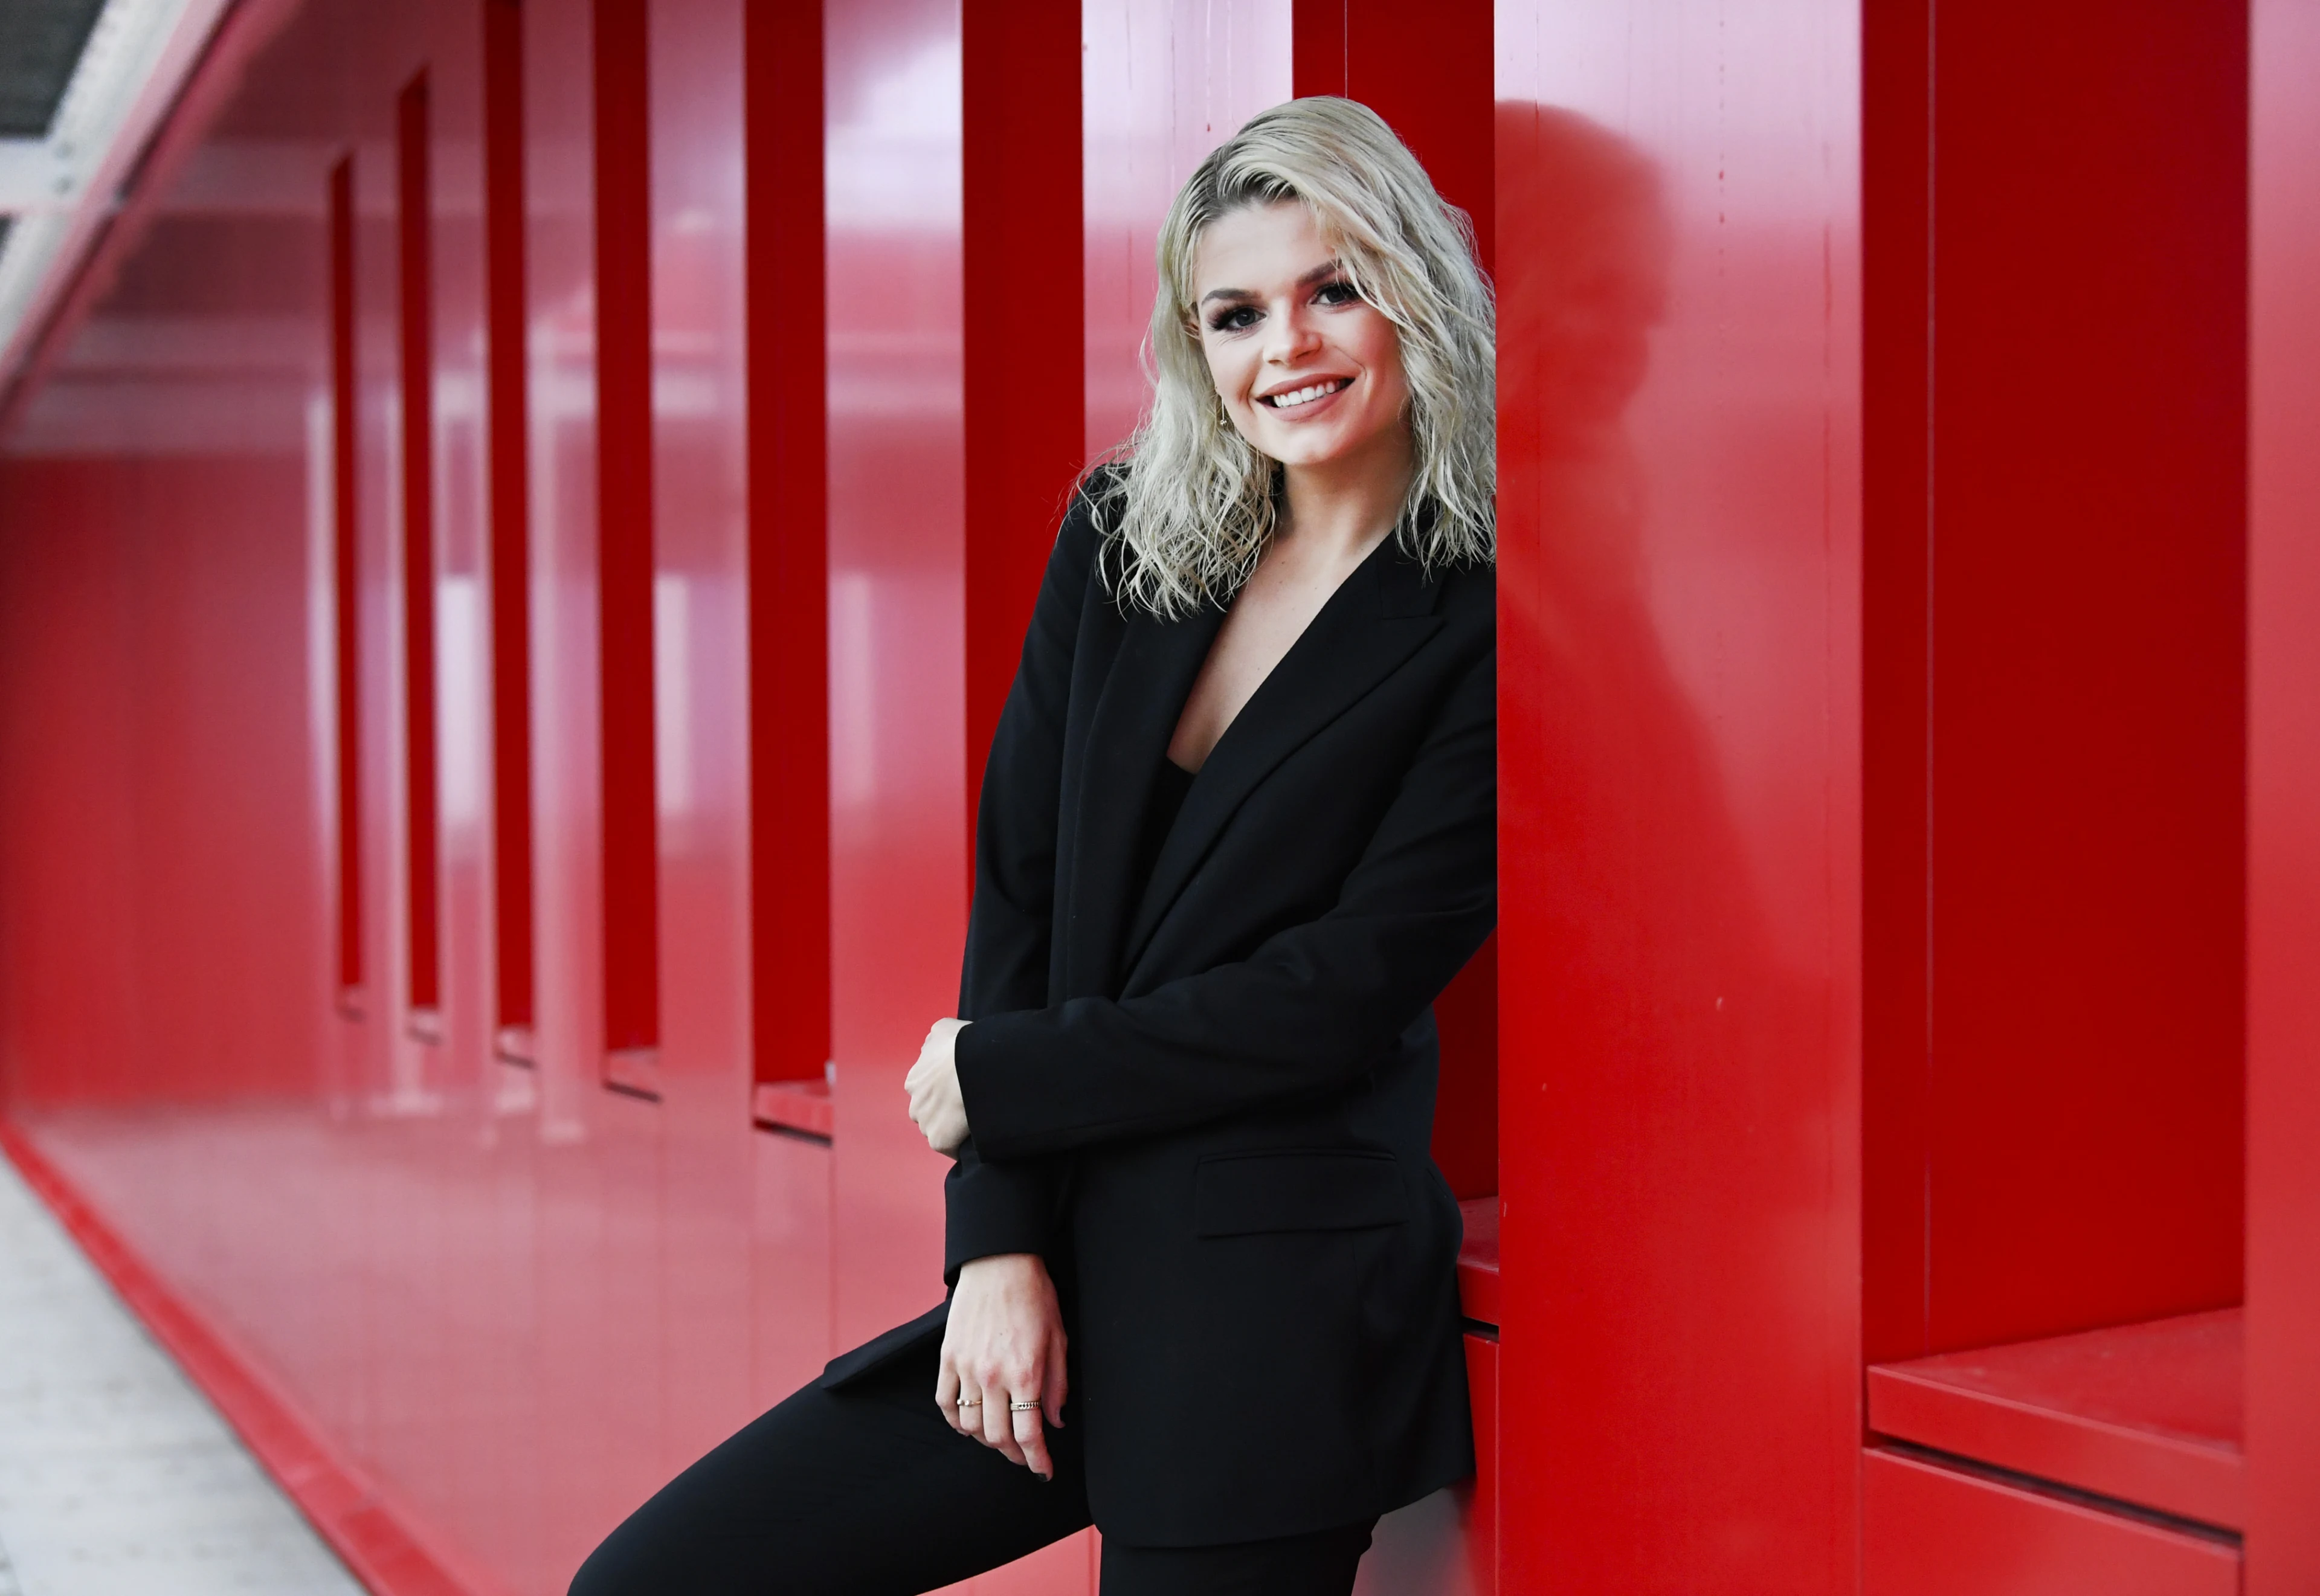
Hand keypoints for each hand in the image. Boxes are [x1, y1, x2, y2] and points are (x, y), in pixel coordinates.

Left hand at [905, 1018, 969, 1152]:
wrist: (977, 1063)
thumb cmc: (964, 1044)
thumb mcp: (943, 1028)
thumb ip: (933, 1041)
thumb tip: (931, 1049)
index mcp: (914, 1080)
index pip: (927, 1091)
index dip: (944, 1091)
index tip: (960, 1088)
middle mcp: (915, 1103)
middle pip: (930, 1113)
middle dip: (945, 1111)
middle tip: (969, 1103)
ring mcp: (926, 1124)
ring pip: (938, 1130)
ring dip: (952, 1128)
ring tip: (974, 1118)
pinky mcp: (940, 1141)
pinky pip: (950, 1148)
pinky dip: (961, 1144)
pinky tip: (976, 1133)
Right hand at [935, 1253, 1066, 1478]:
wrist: (1000, 1262)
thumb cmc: (1035, 1297)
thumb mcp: (1059, 1339)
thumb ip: (1058, 1385)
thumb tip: (1055, 1421)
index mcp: (1026, 1373)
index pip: (1029, 1434)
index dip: (1038, 1460)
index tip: (1044, 1471)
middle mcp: (994, 1376)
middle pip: (998, 1437)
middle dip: (1014, 1455)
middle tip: (1025, 1456)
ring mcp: (966, 1367)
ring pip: (971, 1425)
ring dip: (986, 1440)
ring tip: (1000, 1438)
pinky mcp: (948, 1358)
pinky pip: (945, 1402)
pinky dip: (956, 1420)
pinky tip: (968, 1423)